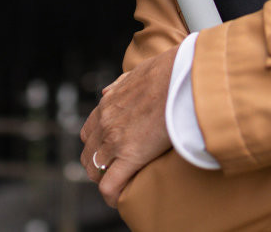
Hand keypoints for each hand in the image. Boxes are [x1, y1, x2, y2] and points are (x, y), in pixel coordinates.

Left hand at [80, 44, 178, 206]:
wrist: (182, 76)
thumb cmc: (168, 71)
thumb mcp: (137, 72)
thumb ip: (120, 84)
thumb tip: (106, 91)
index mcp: (107, 104)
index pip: (89, 132)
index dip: (98, 145)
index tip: (110, 151)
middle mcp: (105, 123)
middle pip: (88, 154)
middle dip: (99, 164)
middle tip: (116, 170)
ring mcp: (115, 140)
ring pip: (95, 171)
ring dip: (105, 178)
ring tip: (121, 184)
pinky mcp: (130, 155)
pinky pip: (110, 185)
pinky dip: (113, 195)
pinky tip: (122, 197)